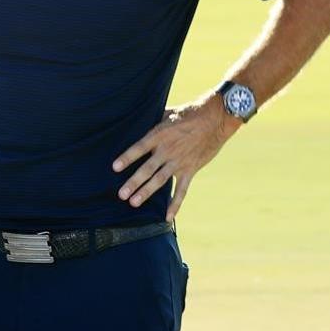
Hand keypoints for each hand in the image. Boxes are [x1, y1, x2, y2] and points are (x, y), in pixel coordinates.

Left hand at [111, 97, 242, 220]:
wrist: (215, 119)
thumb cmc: (189, 114)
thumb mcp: (167, 113)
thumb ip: (152, 122)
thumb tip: (137, 121)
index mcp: (159, 135)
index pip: (139, 148)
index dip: (127, 158)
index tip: (115, 168)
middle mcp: (167, 150)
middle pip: (147, 169)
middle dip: (134, 182)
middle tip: (121, 194)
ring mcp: (179, 162)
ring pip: (160, 180)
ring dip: (146, 192)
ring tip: (134, 202)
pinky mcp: (190, 170)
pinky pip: (182, 190)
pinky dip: (175, 204)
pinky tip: (168, 217)